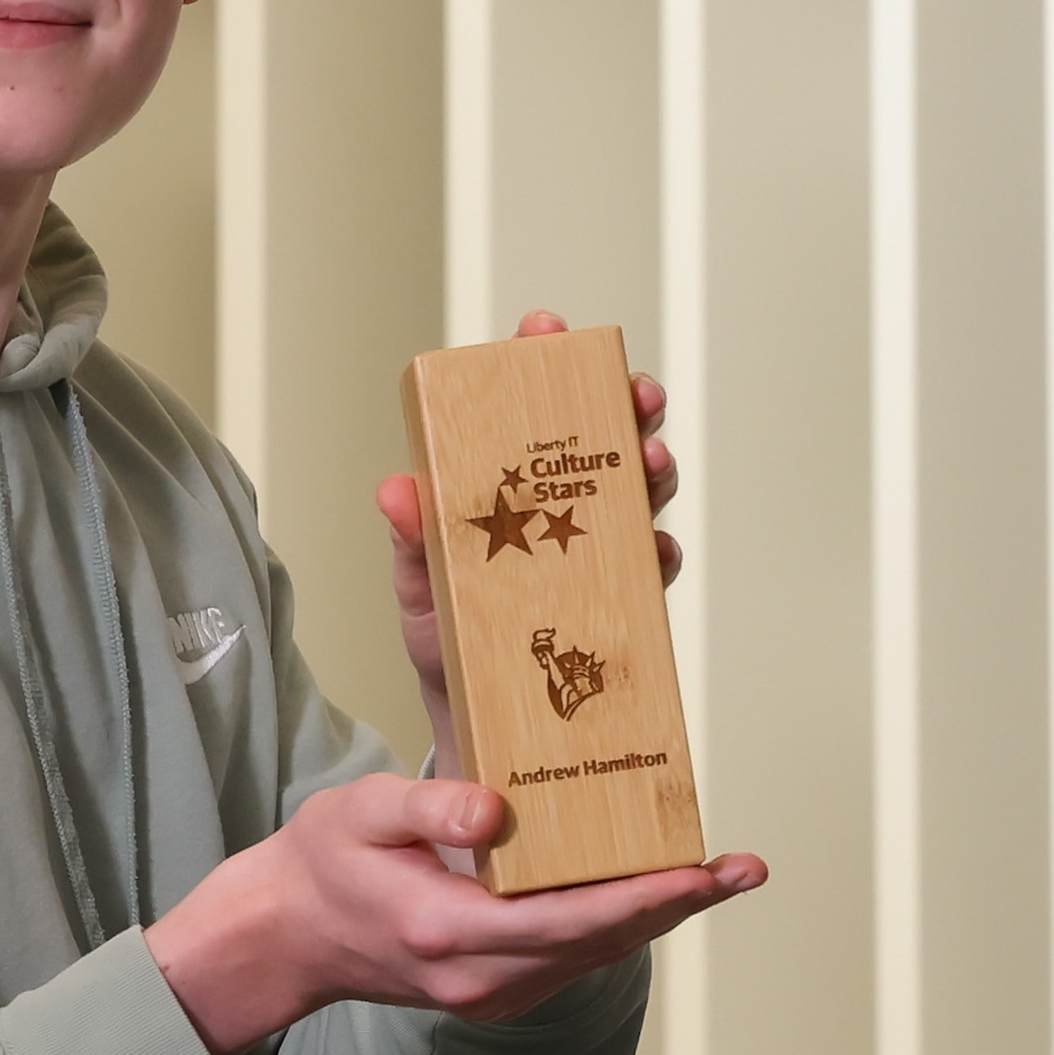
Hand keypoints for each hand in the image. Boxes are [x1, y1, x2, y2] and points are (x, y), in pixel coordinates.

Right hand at [143, 771, 767, 1054]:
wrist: (287, 939)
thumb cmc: (323, 865)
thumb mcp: (360, 812)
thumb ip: (428, 806)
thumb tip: (495, 811)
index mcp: (451, 933)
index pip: (573, 920)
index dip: (650, 896)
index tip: (709, 870)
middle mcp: (483, 979)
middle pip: (605, 943)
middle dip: (679, 903)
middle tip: (746, 867)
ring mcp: (494, 995)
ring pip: (596, 954)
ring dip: (656, 914)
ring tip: (719, 871)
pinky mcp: (499, 992)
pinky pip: (574, 956)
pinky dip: (617, 923)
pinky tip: (650, 884)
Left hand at [380, 308, 685, 765]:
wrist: (479, 726)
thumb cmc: (448, 645)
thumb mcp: (419, 590)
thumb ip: (412, 540)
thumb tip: (395, 488)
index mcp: (511, 489)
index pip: (528, 411)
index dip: (543, 362)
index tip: (546, 328)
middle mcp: (562, 509)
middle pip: (603, 437)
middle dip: (624, 405)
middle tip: (632, 393)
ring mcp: (598, 552)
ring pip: (639, 491)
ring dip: (653, 469)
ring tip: (651, 463)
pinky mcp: (622, 603)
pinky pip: (651, 569)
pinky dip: (658, 553)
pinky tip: (654, 550)